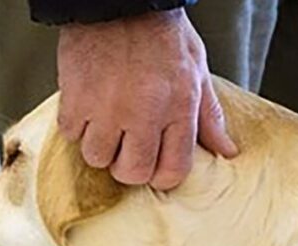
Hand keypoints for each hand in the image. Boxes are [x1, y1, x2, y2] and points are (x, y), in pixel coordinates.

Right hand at [56, 9, 236, 188]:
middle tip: (129, 148)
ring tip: (107, 125)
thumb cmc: (160, 33)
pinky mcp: (75, 98)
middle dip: (130, 167)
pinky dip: (77, 127)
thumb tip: (226, 151)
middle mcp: (142, 113)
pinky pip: (71, 134)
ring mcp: (106, 108)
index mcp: (177, 109)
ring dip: (101, 147)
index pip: (172, 170)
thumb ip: (210, 116)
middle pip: (131, 172)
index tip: (156, 168)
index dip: (163, 177)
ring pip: (97, 157)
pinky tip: (89, 109)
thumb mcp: (197, 70)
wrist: (119, 1)